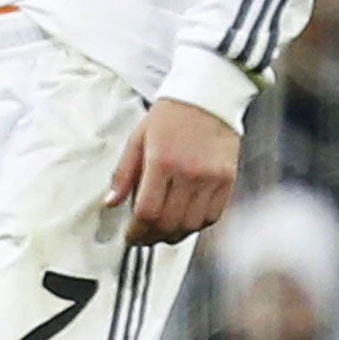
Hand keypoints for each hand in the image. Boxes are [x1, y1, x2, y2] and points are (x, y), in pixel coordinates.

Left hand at [105, 98, 239, 245]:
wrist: (206, 100)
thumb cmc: (168, 118)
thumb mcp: (137, 139)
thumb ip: (124, 173)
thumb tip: (110, 203)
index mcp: (162, 162)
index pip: (148, 211)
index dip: (136, 231)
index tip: (129, 236)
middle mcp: (189, 174)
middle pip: (170, 223)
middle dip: (152, 237)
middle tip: (142, 239)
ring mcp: (212, 180)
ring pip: (192, 225)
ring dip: (174, 235)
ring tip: (160, 233)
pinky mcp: (228, 182)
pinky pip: (212, 216)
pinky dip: (196, 226)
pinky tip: (183, 222)